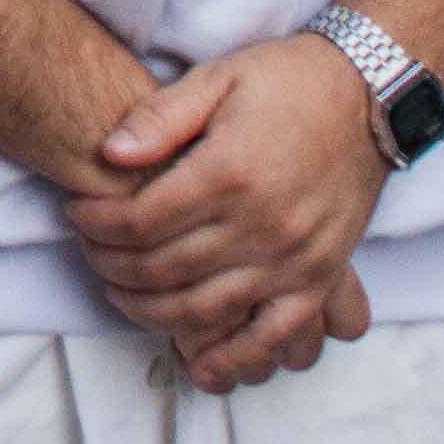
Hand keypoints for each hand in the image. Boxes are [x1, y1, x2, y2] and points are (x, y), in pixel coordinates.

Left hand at [67, 33, 388, 389]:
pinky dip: (233, 359)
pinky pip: (273, 336)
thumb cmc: (287, 82)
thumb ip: (160, 117)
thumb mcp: (217, 78)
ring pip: (204, 310)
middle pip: (162, 269)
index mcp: (229, 172)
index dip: (95, 223)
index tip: (76, 213)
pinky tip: (198, 365)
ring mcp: (293, 258)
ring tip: (121, 292)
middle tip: (89, 251)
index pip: (139, 220)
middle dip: (110, 265)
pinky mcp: (319, 278)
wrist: (367, 94)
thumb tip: (109, 154)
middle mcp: (261, 224)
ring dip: (150, 311)